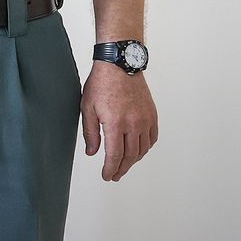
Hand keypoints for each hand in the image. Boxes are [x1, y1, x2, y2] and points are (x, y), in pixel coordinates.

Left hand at [81, 62, 157, 180]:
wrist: (120, 65)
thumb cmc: (101, 83)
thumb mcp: (87, 107)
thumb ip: (90, 132)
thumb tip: (92, 152)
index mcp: (115, 123)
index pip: (115, 155)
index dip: (111, 169)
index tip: (107, 176)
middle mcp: (133, 124)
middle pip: (130, 156)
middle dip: (121, 169)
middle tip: (114, 175)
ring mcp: (145, 120)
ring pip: (142, 149)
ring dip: (133, 160)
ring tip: (124, 165)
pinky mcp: (152, 115)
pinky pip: (152, 138)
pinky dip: (145, 148)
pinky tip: (138, 151)